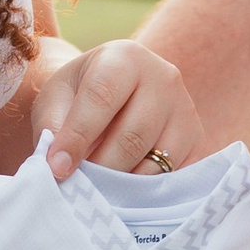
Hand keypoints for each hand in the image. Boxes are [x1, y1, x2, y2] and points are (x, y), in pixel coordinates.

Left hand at [27, 35, 204, 179]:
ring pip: (155, 163)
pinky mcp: (197, 141)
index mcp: (124, 58)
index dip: (77, 137)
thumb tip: (57, 165)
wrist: (112, 94)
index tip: (57, 169)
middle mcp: (163, 78)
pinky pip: (173, 177)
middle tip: (77, 187)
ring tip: (97, 190)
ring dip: (122, 185)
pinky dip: (145, 192)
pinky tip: (123, 191)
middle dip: (100, 169)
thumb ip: (53, 126)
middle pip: (132, 137)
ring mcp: (185, 110)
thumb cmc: (77, 96)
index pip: (101, 98)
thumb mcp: (56, 98)